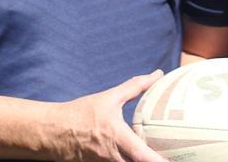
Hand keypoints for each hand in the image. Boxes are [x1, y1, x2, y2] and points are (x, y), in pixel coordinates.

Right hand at [51, 70, 167, 161]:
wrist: (52, 131)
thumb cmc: (80, 114)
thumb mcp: (109, 98)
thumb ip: (135, 86)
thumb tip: (157, 74)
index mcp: (118, 138)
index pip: (143, 156)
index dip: (159, 161)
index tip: (175, 161)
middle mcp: (112, 157)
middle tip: (173, 158)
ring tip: (156, 158)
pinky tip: (135, 159)